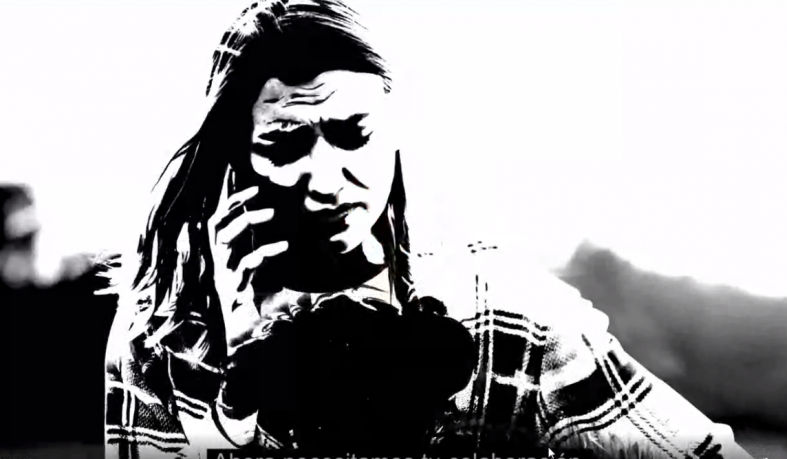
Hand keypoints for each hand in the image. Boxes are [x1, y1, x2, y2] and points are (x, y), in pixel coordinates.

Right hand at [207, 167, 288, 353]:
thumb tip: (271, 233)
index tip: (253, 189)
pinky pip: (248, 262)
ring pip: (229, 239)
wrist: (220, 337)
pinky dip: (266, 251)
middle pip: (219, 226)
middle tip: (261, 196)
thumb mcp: (244, 275)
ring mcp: (221, 272)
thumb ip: (251, 257)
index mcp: (215, 255)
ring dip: (249, 222)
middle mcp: (214, 260)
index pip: (217, 221)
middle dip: (238, 207)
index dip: (233, 203)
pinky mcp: (231, 286)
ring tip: (272, 213)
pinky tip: (283, 246)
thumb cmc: (235, 304)